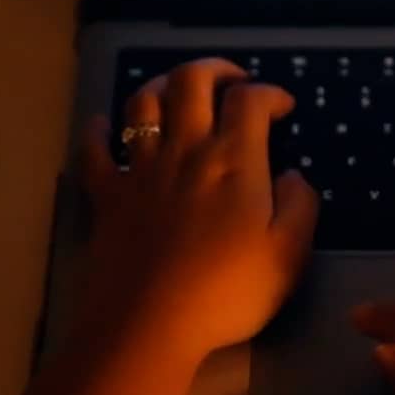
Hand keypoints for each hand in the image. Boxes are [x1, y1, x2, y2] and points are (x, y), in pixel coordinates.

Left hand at [76, 58, 319, 364]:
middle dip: (215, 69)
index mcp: (234, 160)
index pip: (250, 100)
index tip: (282, 106)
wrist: (146, 325)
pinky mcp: (106, 195)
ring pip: (143, 102)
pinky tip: (103, 125)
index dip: (270, 93)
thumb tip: (292, 174)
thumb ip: (299, 207)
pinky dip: (98, 131)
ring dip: (162, 84)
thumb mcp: (288, 257)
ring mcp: (140, 169)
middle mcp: (185, 150)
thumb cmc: (225, 293)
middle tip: (232, 81)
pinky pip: (95, 150)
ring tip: (178, 91)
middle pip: (191, 81)